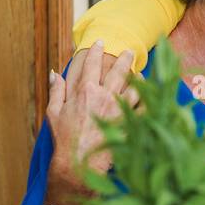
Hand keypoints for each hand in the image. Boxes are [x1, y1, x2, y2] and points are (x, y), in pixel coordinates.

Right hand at [46, 42, 135, 189]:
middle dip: (125, 58)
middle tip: (130, 51)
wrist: (78, 162)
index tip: (101, 42)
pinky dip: (149, 99)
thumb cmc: (64, 138)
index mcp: (85, 91)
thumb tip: (55, 73)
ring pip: (135, 86)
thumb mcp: (53, 112)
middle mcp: (104, 96)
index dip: (96, 50)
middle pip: (118, 70)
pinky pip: (145, 107)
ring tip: (140, 73)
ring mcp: (120, 109)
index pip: (92, 64)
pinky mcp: (130, 122)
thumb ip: (56, 90)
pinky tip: (150, 95)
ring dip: (139, 77)